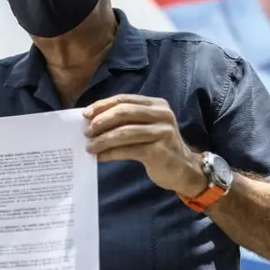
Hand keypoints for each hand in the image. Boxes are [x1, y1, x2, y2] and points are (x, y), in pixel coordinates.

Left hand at [84, 94, 206, 196]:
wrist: (184, 170)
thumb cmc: (159, 147)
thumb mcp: (147, 127)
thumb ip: (127, 121)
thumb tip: (93, 121)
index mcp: (157, 104)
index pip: (124, 99)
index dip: (103, 105)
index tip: (86, 114)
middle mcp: (162, 115)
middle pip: (124, 112)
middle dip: (101, 121)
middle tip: (87, 132)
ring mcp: (162, 132)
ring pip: (124, 132)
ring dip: (103, 140)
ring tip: (90, 147)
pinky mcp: (159, 151)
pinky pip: (128, 150)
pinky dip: (111, 153)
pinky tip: (100, 157)